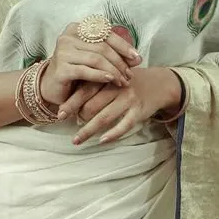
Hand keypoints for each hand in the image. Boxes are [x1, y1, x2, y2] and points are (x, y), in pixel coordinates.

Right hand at [39, 21, 141, 105]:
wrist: (52, 86)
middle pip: (102, 47)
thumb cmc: (76, 69)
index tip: (137, 58)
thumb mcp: (96, 59)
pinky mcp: (61, 68)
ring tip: (123, 81)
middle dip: (120, 62)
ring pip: (96, 59)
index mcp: (77, 28)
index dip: (123, 45)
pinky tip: (111, 81)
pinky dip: (101, 76)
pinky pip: (86, 71)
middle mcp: (68, 36)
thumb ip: (114, 55)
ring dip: (113, 71)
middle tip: (130, 75)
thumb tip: (139, 59)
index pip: (105, 34)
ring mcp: (62, 51)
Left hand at [59, 67, 181, 145]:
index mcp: (107, 76)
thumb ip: (94, 85)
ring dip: (88, 130)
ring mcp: (129, 99)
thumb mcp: (112, 77)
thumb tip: (72, 106)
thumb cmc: (128, 81)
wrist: (159, 83)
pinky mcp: (139, 111)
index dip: (71, 102)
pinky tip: (101, 141)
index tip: (59, 114)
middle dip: (79, 117)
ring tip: (76, 140)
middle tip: (70, 125)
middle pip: (92, 105)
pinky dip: (112, 134)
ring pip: (104, 117)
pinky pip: (124, 125)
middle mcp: (117, 86)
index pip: (85, 89)